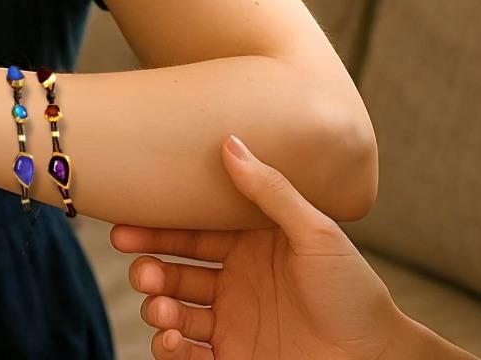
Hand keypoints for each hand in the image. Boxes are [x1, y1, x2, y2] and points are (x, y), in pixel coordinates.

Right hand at [111, 135, 400, 359]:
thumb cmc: (354, 293)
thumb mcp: (316, 232)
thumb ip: (269, 190)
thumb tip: (229, 141)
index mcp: (248, 246)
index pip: (191, 232)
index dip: (157, 228)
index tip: (125, 225)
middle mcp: (235, 282)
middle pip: (174, 269)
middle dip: (149, 267)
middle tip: (139, 268)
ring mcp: (233, 323)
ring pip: (174, 310)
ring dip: (157, 306)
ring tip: (161, 308)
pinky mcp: (233, 359)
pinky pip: (186, 354)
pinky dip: (168, 347)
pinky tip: (169, 338)